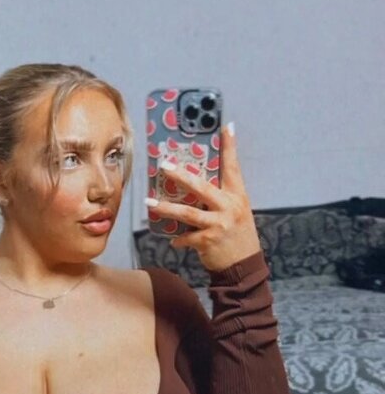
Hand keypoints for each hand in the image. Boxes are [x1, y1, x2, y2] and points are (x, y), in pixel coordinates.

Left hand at [147, 124, 261, 272]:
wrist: (244, 267)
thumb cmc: (238, 236)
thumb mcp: (236, 212)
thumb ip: (221, 198)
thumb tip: (196, 184)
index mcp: (237, 196)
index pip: (233, 167)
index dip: (230, 147)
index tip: (226, 126)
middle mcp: (229, 207)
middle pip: (201, 187)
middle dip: (181, 175)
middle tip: (164, 166)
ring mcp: (219, 224)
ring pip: (188, 212)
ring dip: (166, 208)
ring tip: (149, 202)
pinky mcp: (208, 241)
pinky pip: (186, 236)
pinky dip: (178, 238)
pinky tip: (172, 239)